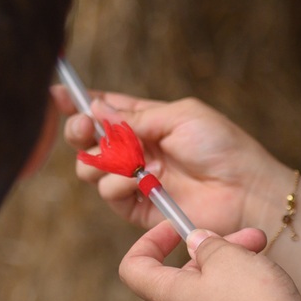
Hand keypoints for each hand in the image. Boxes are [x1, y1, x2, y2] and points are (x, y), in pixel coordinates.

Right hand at [52, 87, 289, 234]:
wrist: (244, 191)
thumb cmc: (221, 147)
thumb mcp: (180, 115)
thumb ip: (136, 116)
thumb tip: (98, 110)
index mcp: (147, 122)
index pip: (106, 109)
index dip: (80, 102)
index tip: (56, 94)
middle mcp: (136, 149)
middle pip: (88, 138)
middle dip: (78, 129)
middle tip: (83, 127)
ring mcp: (134, 179)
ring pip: (89, 166)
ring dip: (98, 159)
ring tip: (123, 160)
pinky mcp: (136, 206)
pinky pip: (109, 192)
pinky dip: (117, 183)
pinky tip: (139, 181)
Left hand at [118, 224, 300, 300]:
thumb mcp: (228, 257)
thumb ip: (207, 244)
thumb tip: (197, 242)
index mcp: (169, 298)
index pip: (134, 269)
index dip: (149, 243)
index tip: (176, 229)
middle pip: (182, 277)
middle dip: (212, 250)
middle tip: (249, 237)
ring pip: (209, 293)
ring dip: (233, 268)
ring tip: (264, 254)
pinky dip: (242, 294)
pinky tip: (269, 285)